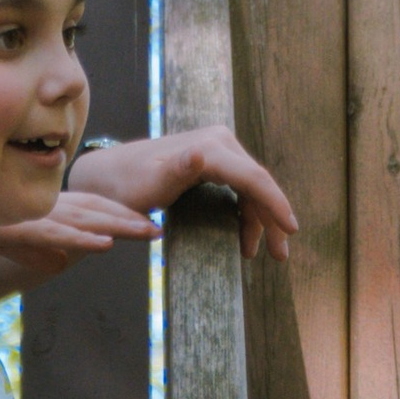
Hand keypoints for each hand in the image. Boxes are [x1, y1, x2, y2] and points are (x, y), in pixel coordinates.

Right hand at [0, 186, 156, 291]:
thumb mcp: (17, 246)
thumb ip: (41, 254)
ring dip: (119, 227)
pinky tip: (104, 245)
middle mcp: (51, 208)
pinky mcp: (28, 230)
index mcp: (52, 208)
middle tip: (159, 230)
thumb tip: (61, 263)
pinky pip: (61, 236)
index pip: (94, 208)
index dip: (121, 214)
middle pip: (98, 211)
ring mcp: (42, 217)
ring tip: (146, 233)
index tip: (147, 223)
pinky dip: (84, 240)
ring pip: (87, 221)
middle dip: (130, 219)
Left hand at [78, 130, 297, 262]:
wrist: (108, 176)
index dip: (275, 204)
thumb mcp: (148, 186)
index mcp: (209, 148)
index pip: (252, 178)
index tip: (291, 230)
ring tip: (265, 254)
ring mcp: (217, 149)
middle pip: (257, 183)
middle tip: (280, 256)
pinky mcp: (212, 160)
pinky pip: (239, 188)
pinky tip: (245, 239)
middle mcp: (218, 142)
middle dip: (272, 219)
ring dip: (261, 220)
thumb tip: (198, 155)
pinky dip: (245, 213)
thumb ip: (175, 172)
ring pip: (250, 188)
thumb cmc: (125, 186)